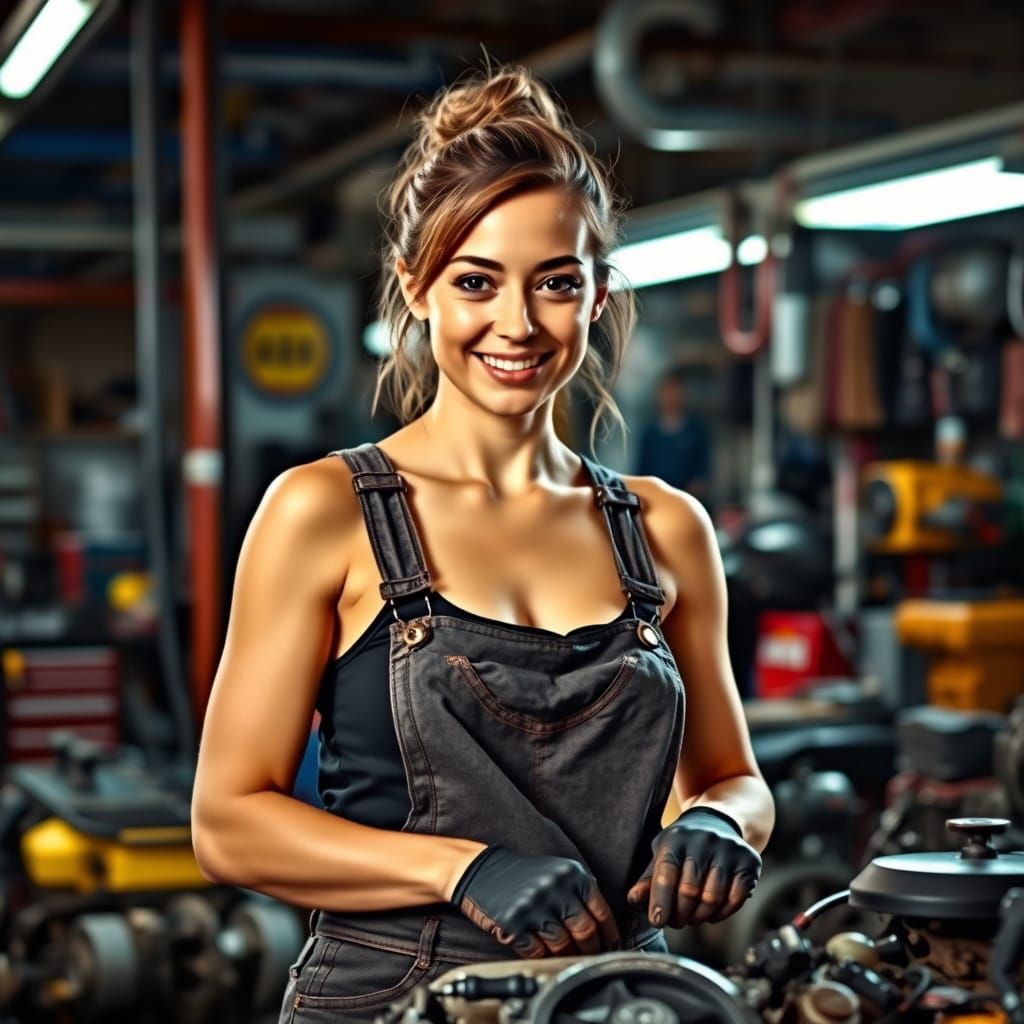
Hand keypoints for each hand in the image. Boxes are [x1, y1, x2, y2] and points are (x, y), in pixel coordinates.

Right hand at [451, 846, 620, 958]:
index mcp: (570, 873)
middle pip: (585, 931)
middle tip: (591, 957)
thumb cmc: (522, 874)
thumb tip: (606, 925)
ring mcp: (534, 906)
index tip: (611, 946)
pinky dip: (543, 956)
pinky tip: (544, 953)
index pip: (601, 911)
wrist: (480, 870)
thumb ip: (579, 890)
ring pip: (563, 945)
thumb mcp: (555, 870)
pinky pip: (538, 952)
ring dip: (567, 955)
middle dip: (591, 949)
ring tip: (568, 956)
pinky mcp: (514, 923)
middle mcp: (555, 887)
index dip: (610, 934)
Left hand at [627, 808, 760, 927]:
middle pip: (689, 891)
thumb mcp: (662, 852)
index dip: (660, 901)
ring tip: (692, 917)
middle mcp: (703, 839)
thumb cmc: (684, 844)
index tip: (657, 920)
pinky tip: (712, 913)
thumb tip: (633, 900)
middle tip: (675, 922)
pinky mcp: (749, 861)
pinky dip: (721, 914)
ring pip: (712, 898)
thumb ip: (648, 878)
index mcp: (676, 837)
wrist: (719, 822)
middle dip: (679, 914)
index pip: (666, 873)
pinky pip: (735, 899)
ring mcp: (729, 849)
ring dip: (699, 917)